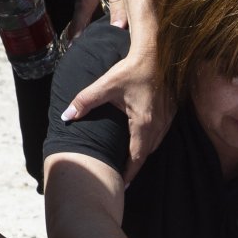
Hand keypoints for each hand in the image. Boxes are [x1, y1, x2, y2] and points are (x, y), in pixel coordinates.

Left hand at [61, 52, 171, 183]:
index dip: (128, 174)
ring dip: (142, 154)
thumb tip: (66, 115)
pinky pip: (160, 134)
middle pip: (145, 154)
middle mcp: (158, 125)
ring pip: (154, 146)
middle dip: (133, 166)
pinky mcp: (171, 113)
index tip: (120, 185)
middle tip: (121, 177)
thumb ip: (84, 101)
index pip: (136, 158)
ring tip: (129, 162)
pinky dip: (150, 142)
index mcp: (143, 123)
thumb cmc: (130, 68)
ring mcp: (167, 120)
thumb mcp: (105, 85)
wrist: (155, 53)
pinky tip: (141, 140)